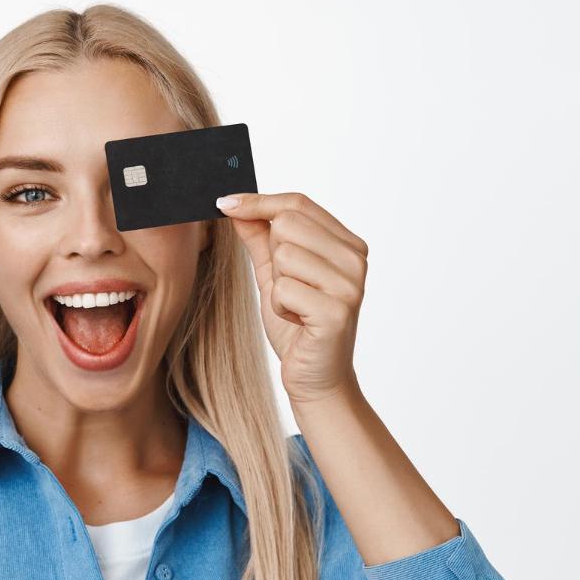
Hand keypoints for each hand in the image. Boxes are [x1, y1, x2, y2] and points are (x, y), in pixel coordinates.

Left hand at [215, 191, 368, 406]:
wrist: (315, 377)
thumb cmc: (298, 327)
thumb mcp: (273, 276)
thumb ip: (259, 240)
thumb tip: (236, 205)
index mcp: (346, 244)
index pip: (298, 203)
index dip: (258, 201)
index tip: (225, 203)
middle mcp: (355, 258)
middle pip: (287, 224)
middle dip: (273, 257)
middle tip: (288, 288)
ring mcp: (350, 284)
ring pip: (284, 256)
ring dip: (276, 286)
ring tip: (295, 306)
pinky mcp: (337, 310)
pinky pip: (284, 289)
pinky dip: (280, 308)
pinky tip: (298, 321)